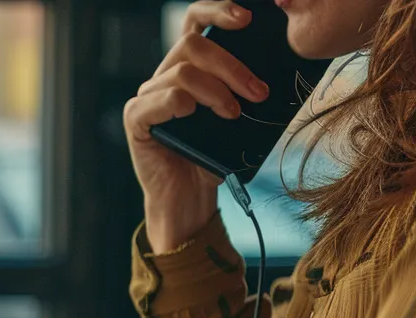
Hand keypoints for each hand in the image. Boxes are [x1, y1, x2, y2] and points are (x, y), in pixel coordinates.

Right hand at [125, 0, 268, 251]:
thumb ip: (245, 88)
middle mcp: (163, 77)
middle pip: (193, 43)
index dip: (217, 11)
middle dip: (232, 65)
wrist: (190, 200)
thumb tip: (278, 66)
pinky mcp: (136, 121)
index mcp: (188, 68)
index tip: (248, 18)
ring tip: (233, 114)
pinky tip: (194, 116)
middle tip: (257, 92)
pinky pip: (159, 99)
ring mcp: (147, 98)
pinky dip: (181, 104)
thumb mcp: (239, 115)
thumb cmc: (215, 158)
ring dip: (216, 90)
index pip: (195, 22)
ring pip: (181, 72)